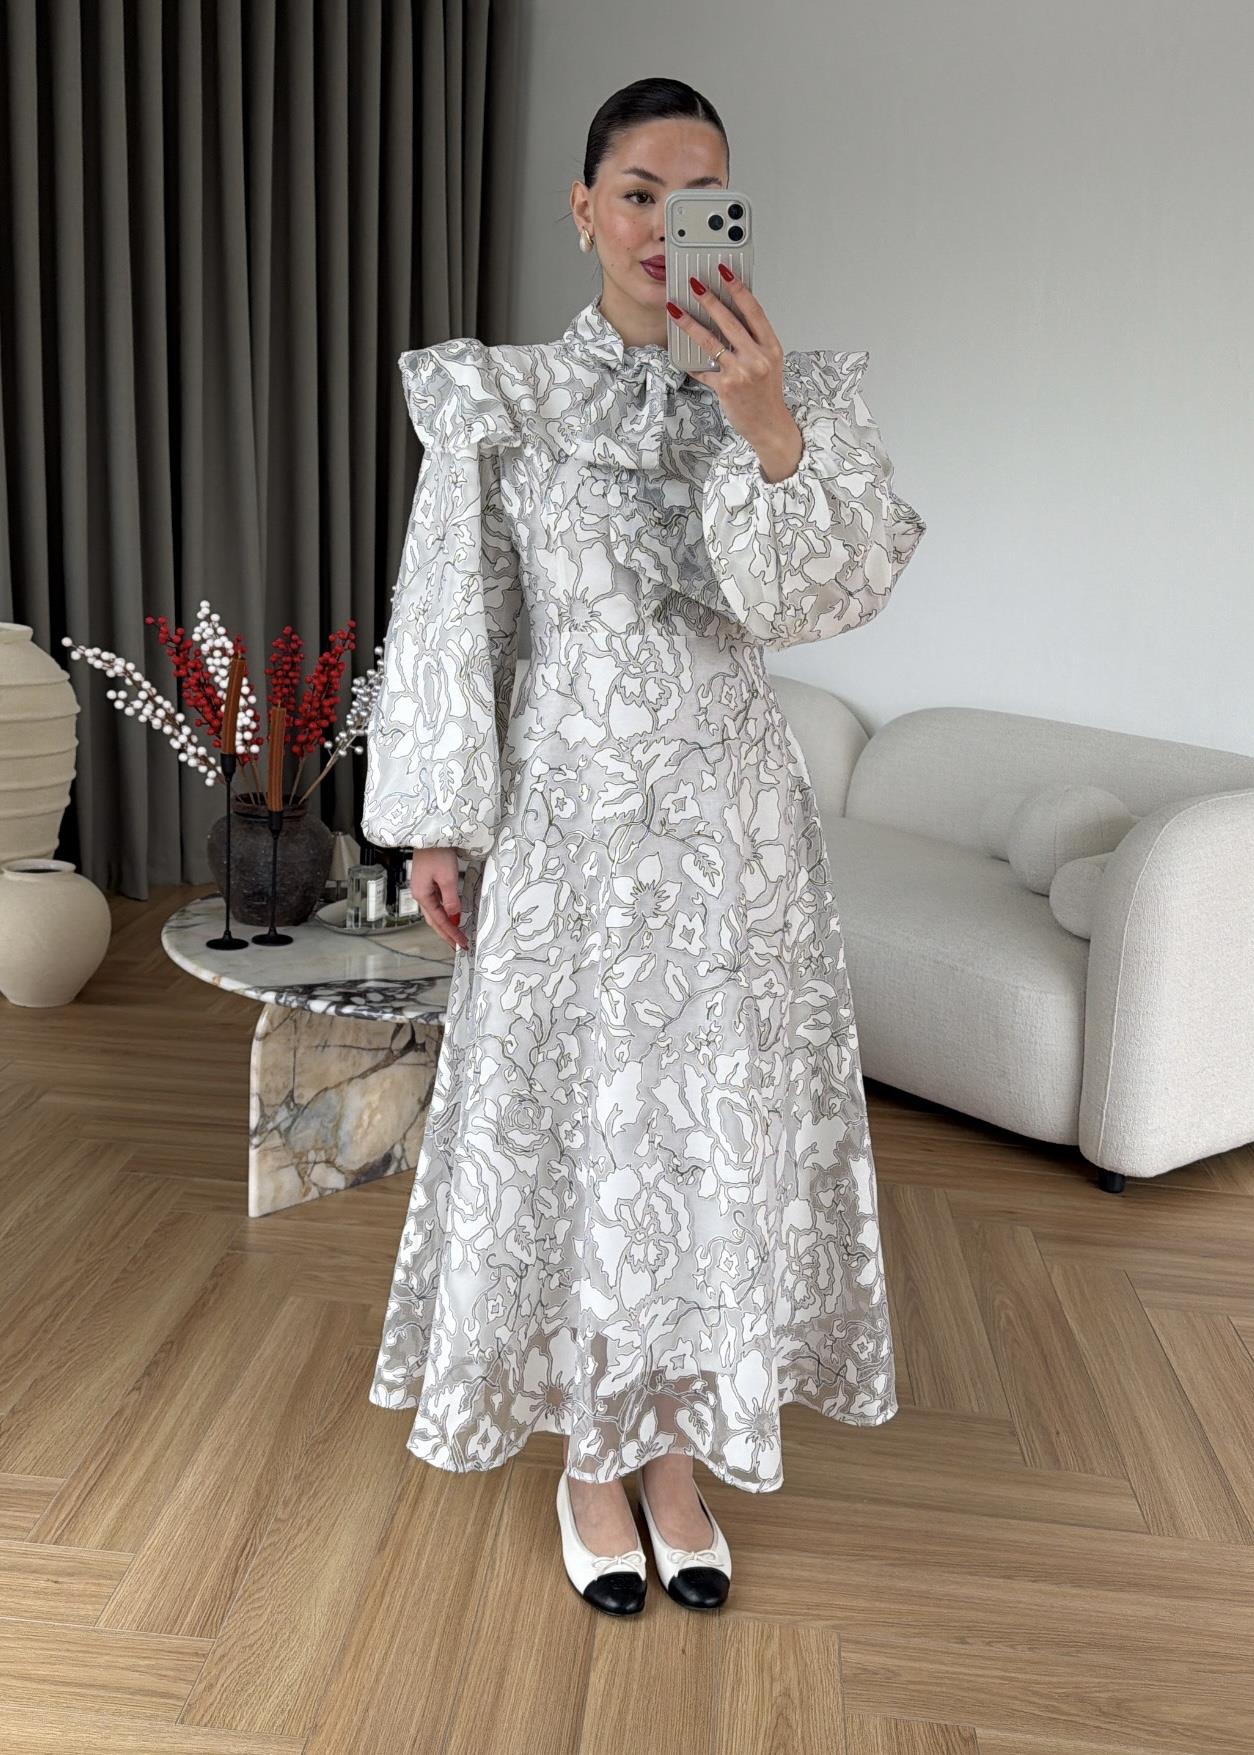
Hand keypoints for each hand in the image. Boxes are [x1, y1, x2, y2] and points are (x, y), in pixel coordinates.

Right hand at [409, 846, 467, 950]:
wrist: (430, 834)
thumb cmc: (436, 852)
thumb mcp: (447, 877)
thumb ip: (451, 899)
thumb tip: (454, 916)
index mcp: (422, 895)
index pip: (439, 921)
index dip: (451, 934)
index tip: (461, 944)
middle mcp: (420, 894)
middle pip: (434, 920)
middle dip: (446, 934)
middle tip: (458, 945)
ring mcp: (423, 888)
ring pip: (434, 913)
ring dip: (445, 925)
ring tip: (455, 936)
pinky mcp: (428, 882)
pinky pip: (436, 903)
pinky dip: (444, 913)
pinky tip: (452, 916)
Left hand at [668, 270, 803, 480]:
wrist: (769, 425)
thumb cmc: (767, 394)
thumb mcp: (769, 363)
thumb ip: (754, 342)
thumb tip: (730, 320)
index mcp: (770, 346)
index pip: (753, 310)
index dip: (738, 288)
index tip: (725, 272)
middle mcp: (757, 357)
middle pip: (729, 321)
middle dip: (709, 299)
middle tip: (694, 284)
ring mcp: (741, 372)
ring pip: (710, 342)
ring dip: (690, 323)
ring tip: (676, 310)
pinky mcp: (726, 388)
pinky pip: (703, 371)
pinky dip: (693, 365)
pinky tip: (685, 359)